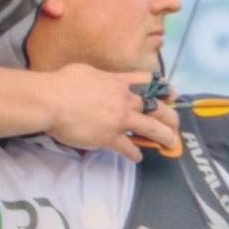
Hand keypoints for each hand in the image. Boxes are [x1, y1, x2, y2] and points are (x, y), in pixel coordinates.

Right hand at [43, 64, 179, 162]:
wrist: (51, 101)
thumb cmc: (62, 83)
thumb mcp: (87, 71)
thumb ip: (100, 78)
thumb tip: (98, 79)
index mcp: (119, 82)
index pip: (147, 82)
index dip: (162, 88)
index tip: (173, 93)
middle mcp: (125, 101)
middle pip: (157, 108)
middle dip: (171, 116)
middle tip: (176, 123)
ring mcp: (119, 120)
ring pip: (151, 129)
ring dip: (164, 137)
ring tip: (171, 143)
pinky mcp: (110, 137)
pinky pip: (128, 148)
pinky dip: (135, 154)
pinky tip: (138, 157)